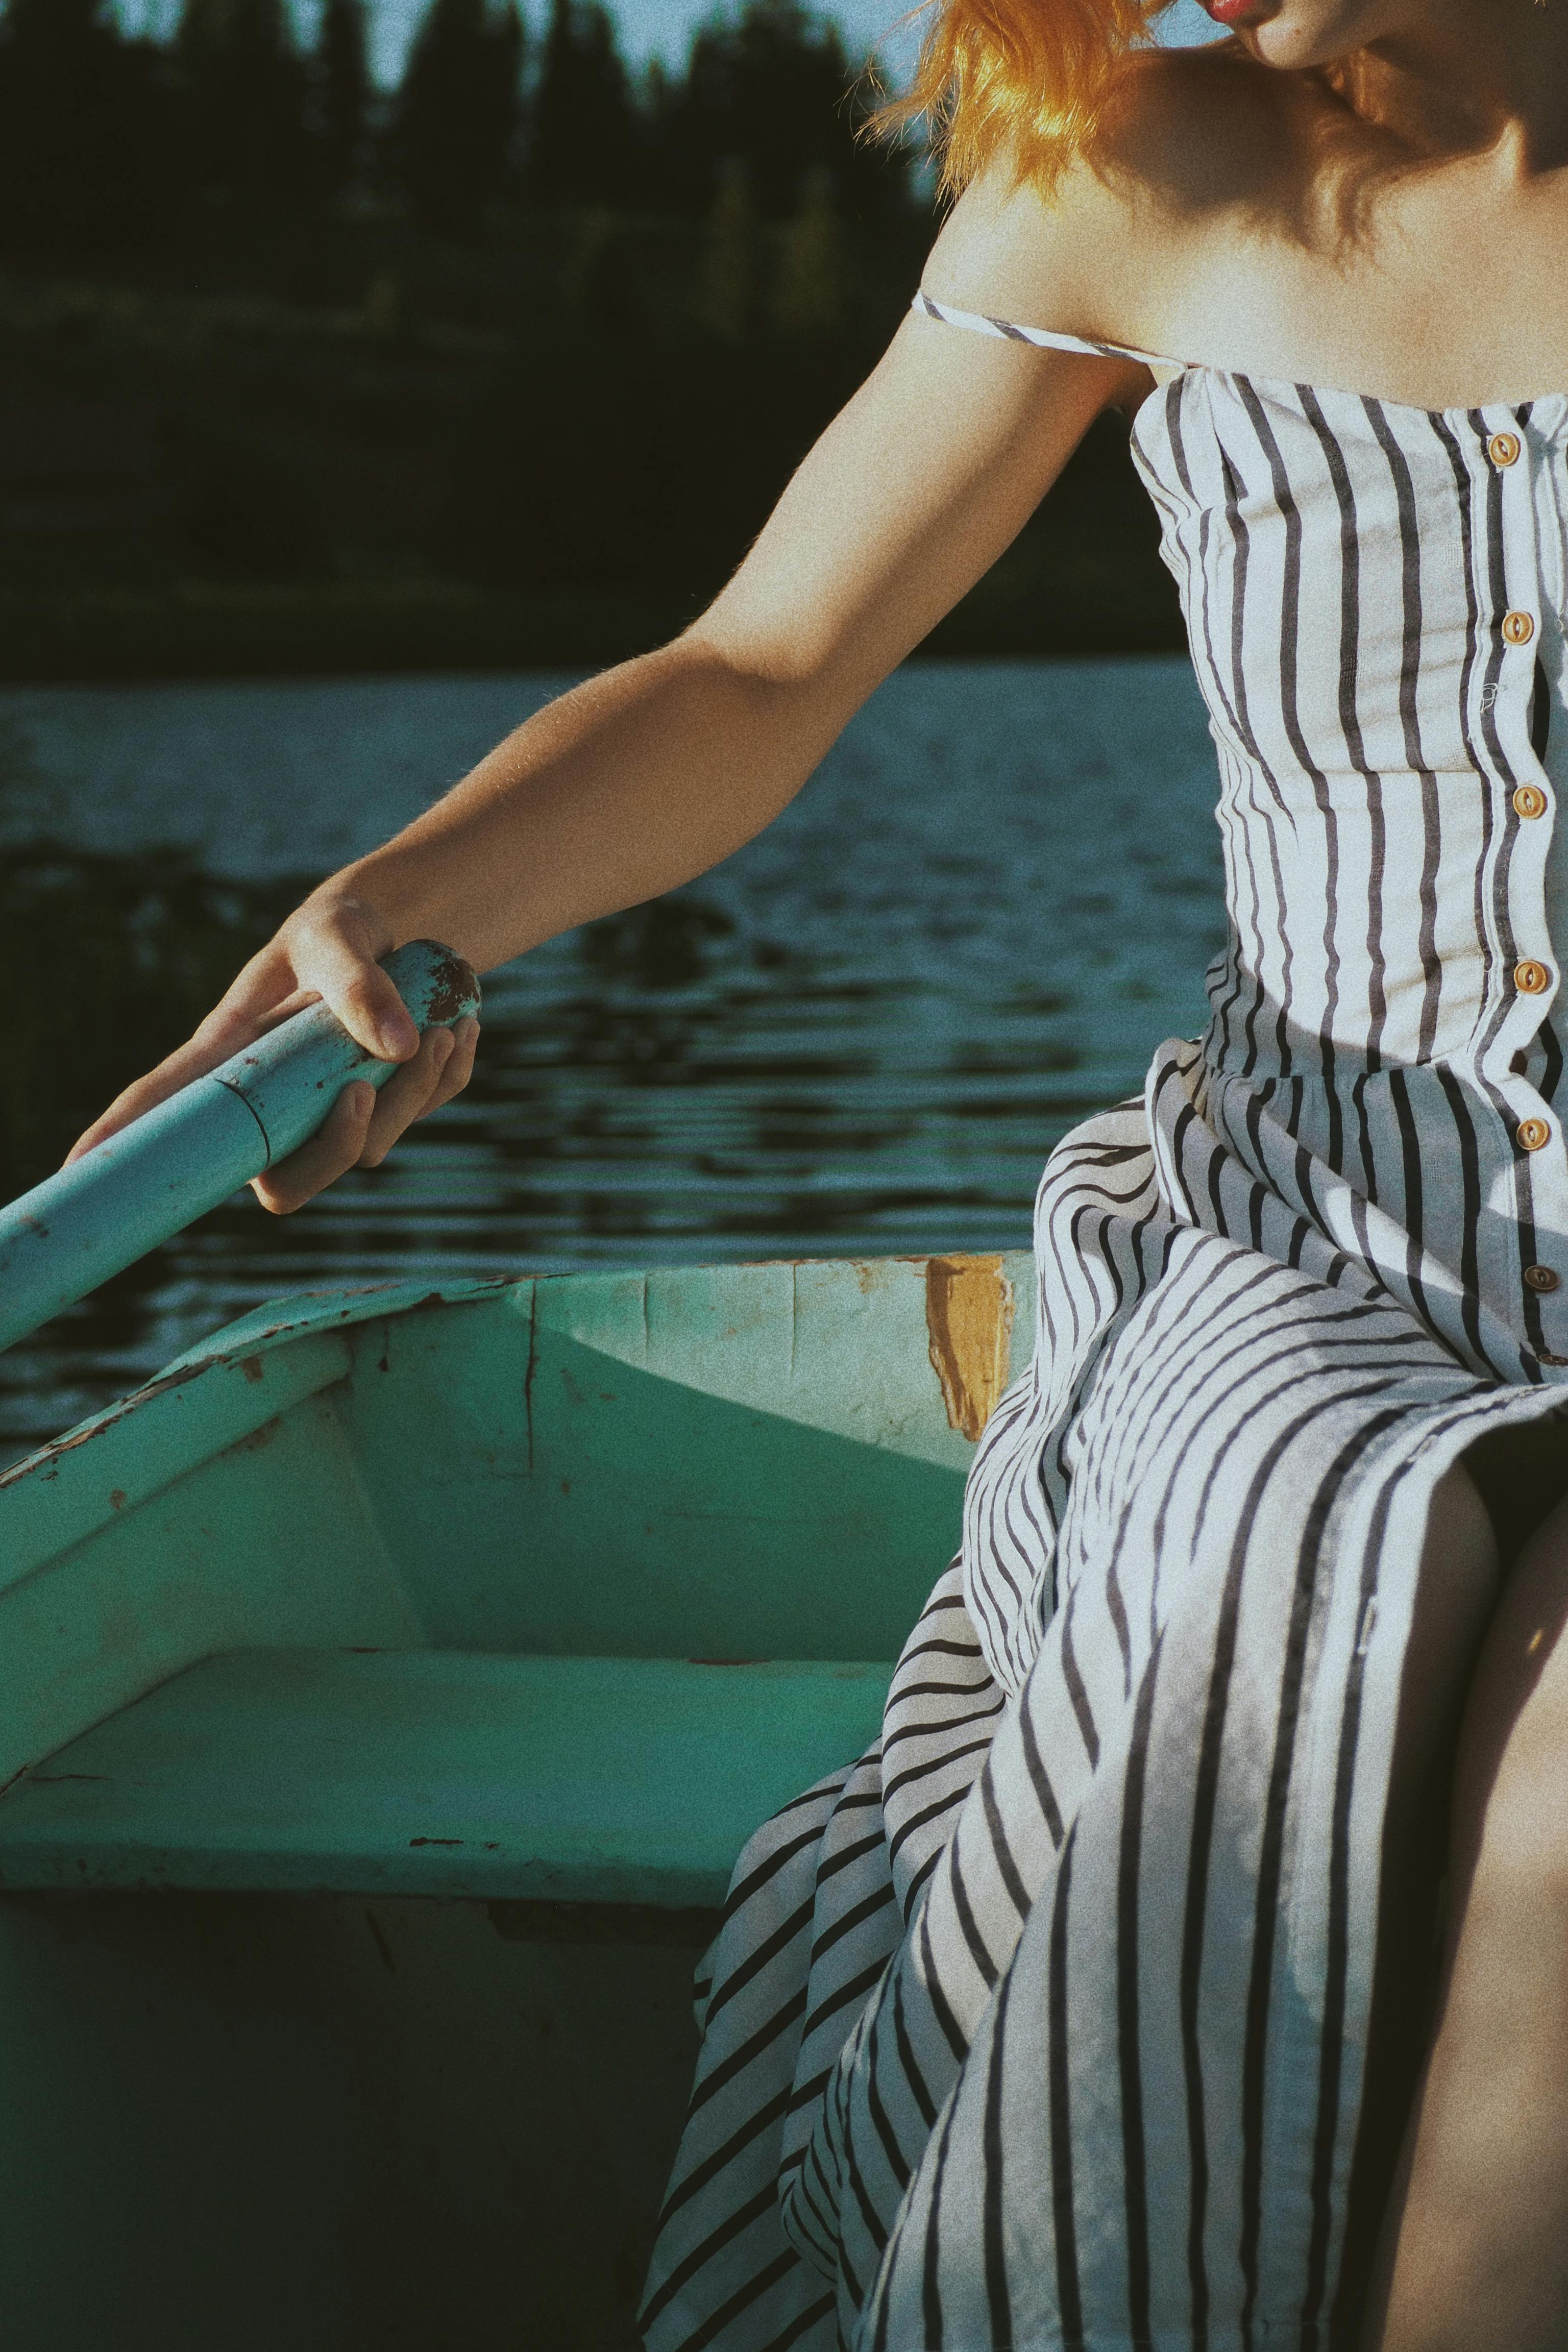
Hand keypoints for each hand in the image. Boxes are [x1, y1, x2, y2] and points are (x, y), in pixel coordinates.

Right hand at [66, 893, 480, 1214]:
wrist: (405, 930)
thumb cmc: (343, 930)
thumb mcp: (339, 936)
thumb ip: (358, 985)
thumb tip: (396, 1051)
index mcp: (236, 1056)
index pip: (168, 1104)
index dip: (122, 1136)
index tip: (77, 1167)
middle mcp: (280, 1103)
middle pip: (288, 1181)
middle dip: (341, 1143)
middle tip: (374, 1083)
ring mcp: (336, 1113)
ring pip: (371, 1147)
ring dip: (416, 1091)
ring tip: (442, 1024)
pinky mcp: (393, 1106)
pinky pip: (428, 1112)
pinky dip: (452, 1070)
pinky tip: (460, 1024)